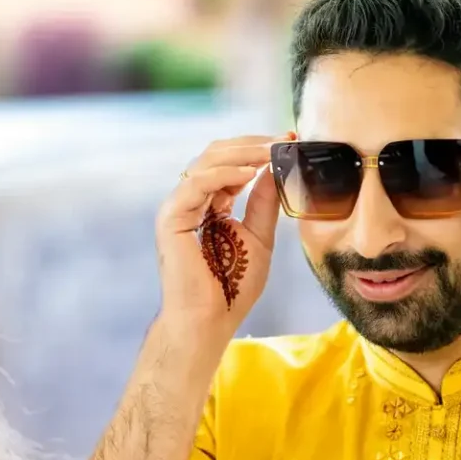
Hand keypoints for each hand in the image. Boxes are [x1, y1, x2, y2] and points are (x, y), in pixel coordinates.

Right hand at [158, 135, 285, 333]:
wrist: (208, 320)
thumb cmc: (232, 288)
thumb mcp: (259, 236)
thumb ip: (264, 202)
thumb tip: (276, 168)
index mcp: (209, 205)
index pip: (230, 164)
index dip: (258, 150)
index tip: (289, 140)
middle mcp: (191, 201)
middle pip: (215, 155)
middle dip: (252, 144)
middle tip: (283, 139)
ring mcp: (178, 207)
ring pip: (206, 162)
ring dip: (242, 153)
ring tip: (272, 151)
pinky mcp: (171, 217)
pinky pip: (197, 183)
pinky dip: (225, 174)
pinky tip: (250, 173)